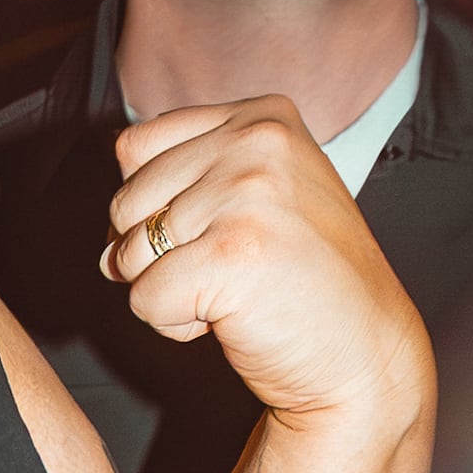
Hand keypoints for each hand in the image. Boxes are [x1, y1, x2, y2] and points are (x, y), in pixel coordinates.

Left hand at [98, 98, 428, 430]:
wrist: (367, 356)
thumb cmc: (304, 283)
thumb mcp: (258, 199)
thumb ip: (183, 186)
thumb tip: (105, 245)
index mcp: (262, 116)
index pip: (135, 147)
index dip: (152, 205)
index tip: (214, 232)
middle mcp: (257, 141)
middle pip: (126, 199)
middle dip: (155, 253)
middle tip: (231, 272)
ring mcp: (246, 194)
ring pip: (128, 252)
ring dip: (168, 290)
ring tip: (235, 292)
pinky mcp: (231, 253)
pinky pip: (144, 298)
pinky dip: (173, 324)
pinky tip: (232, 319)